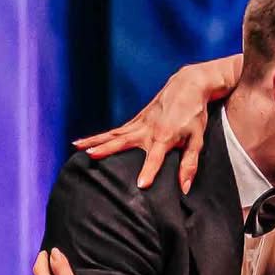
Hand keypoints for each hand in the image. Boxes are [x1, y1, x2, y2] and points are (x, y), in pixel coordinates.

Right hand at [72, 55, 238, 192]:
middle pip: (123, 141)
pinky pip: (115, 130)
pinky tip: (86, 143)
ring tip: (76, 147)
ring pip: (113, 134)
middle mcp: (147, 129)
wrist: (189, 85)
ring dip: (94, 140)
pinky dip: (100, 136)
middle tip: (91, 156)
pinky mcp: (136, 120)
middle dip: (107, 149)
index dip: (149, 171)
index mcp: (165, 136)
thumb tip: (184, 189)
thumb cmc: (195, 115)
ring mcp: (139, 123)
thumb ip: (189, 165)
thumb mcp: (197, 140)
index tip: (141, 185)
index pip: (156, 157)